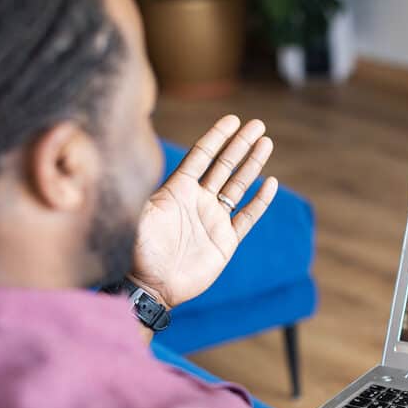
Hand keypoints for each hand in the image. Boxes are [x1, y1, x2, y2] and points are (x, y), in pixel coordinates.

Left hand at [129, 116, 277, 307]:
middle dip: (240, 144)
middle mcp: (198, 201)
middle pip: (224, 165)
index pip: (201, 156)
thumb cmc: (139, 253)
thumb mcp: (136, 218)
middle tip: (258, 125)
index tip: (232, 119)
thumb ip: (143, 193)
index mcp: (178, 191)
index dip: (217, 137)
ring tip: (266, 143)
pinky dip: (260, 201)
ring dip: (252, 165)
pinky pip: (247, 217)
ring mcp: (213, 220)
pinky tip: (270, 184)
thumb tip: (136, 164)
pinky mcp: (225, 241)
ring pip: (238, 186)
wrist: (152, 287)